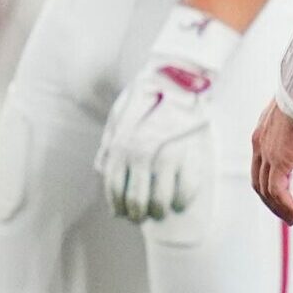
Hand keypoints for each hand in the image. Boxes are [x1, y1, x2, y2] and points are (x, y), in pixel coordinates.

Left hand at [99, 62, 218, 222]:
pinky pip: (188, 185)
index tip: (120, 214)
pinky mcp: (191, 151)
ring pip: (161, 196)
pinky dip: (183, 198)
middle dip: (136, 211)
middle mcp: (142, 151)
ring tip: (160, 212)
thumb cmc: (148, 93)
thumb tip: (101, 166)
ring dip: (159, 209)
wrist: (180, 74)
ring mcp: (167, 153)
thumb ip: (110, 141)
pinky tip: (180, 203)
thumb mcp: (120, 112)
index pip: (114, 184)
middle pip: (136, 196)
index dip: (115, 203)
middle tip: (140, 218)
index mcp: (122, 143)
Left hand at [251, 99, 292, 221]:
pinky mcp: (278, 160)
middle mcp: (259, 146)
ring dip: (280, 208)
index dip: (270, 185)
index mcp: (262, 135)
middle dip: (272, 203)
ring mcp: (266, 153)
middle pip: (260, 183)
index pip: (261, 167)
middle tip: (286, 215)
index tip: (283, 197)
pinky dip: (287, 205)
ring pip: (267, 191)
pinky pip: (278, 191)